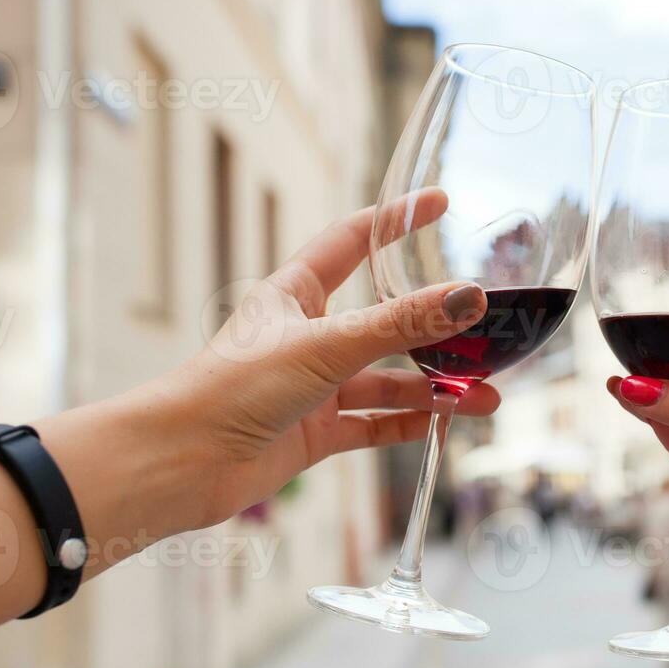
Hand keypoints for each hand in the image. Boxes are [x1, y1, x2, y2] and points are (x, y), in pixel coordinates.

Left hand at [158, 189, 497, 529]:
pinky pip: (372, 424)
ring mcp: (311, 386)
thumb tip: (469, 296)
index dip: (395, 221)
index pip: (353, 240)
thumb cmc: (234, 387)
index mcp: (296, 294)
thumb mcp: (327, 346)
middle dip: (435, 327)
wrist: (182, 463)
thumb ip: (401, 324)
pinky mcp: (312, 433)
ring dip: (434, 388)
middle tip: (484, 327)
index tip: (440, 204)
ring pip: (386, 378)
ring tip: (485, 398)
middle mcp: (307, 335)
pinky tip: (444, 425)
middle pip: (385, 320)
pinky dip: (408, 425)